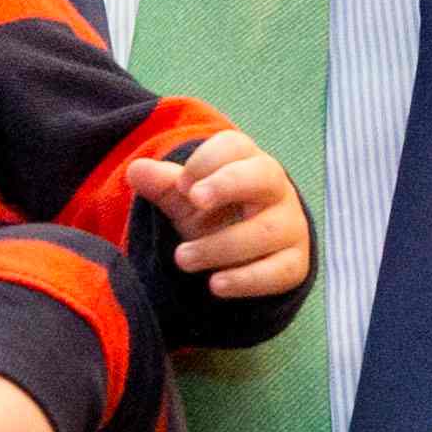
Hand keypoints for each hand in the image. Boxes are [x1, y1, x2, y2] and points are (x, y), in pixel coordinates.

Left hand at [140, 131, 310, 299]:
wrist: (248, 253)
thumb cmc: (215, 214)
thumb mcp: (186, 198)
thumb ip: (163, 185)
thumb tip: (136, 170)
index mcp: (248, 162)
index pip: (235, 146)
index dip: (207, 161)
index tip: (182, 185)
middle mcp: (276, 190)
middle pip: (262, 176)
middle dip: (227, 185)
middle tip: (194, 200)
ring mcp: (290, 226)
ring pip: (265, 231)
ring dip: (221, 246)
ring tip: (183, 258)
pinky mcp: (295, 263)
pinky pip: (278, 271)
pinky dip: (246, 280)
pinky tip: (215, 285)